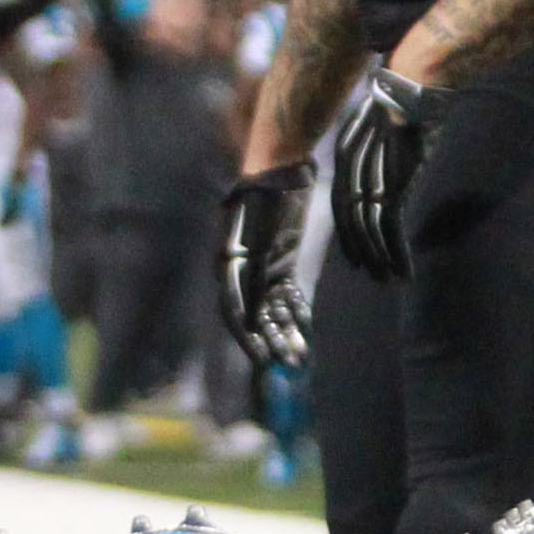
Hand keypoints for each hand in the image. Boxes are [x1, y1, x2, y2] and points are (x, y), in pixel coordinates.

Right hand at [218, 163, 315, 368]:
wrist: (282, 169)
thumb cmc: (266, 202)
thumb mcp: (262, 244)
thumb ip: (258, 281)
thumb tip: (252, 321)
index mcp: (229, 266)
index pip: (235, 312)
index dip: (248, 339)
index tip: (262, 361)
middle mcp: (242, 271)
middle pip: (256, 314)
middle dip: (273, 340)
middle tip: (290, 364)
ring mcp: (262, 265)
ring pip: (273, 307)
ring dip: (285, 330)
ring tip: (300, 355)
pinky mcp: (280, 259)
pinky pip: (286, 293)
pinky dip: (295, 310)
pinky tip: (305, 328)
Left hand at [331, 66, 451, 281]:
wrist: (413, 82)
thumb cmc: (405, 100)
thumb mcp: (384, 128)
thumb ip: (380, 152)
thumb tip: (389, 171)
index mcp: (347, 154)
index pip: (341, 204)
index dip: (348, 234)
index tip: (356, 257)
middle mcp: (352, 168)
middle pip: (351, 221)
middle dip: (362, 252)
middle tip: (374, 275)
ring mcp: (370, 175)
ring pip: (369, 229)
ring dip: (380, 258)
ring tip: (390, 278)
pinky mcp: (392, 182)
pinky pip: (389, 226)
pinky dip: (396, 252)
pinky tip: (405, 268)